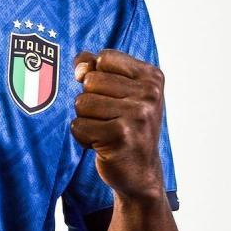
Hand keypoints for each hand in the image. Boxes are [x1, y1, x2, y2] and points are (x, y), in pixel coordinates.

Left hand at [71, 49, 165, 199]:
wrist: (141, 172)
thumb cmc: (126, 125)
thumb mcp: (119, 91)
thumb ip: (95, 68)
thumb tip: (80, 68)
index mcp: (152, 76)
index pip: (104, 58)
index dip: (97, 76)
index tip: (112, 96)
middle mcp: (149, 93)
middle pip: (90, 80)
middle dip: (91, 101)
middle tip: (111, 119)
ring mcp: (137, 114)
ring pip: (82, 103)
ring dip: (86, 120)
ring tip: (106, 131)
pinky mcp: (121, 135)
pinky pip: (79, 126)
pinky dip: (84, 137)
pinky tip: (103, 144)